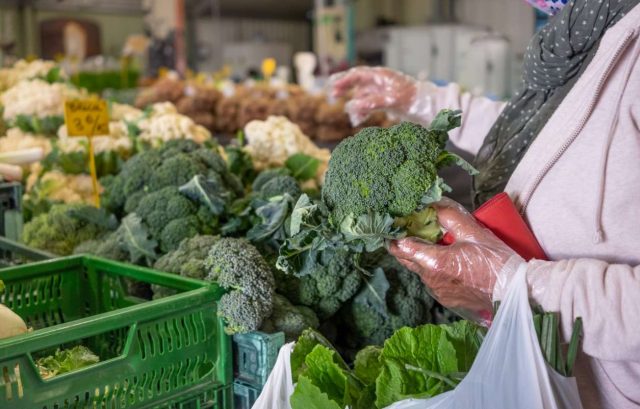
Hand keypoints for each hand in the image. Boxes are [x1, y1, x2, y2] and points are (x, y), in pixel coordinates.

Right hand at [329, 67, 418, 125]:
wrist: (428, 107)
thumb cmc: (412, 100)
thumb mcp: (391, 101)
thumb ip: (371, 103)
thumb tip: (351, 105)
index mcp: (381, 76)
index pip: (358, 74)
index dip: (344, 80)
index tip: (333, 88)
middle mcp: (379, 81)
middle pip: (357, 82)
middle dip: (344, 88)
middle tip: (333, 95)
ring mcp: (381, 91)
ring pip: (361, 96)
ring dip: (355, 106)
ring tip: (354, 119)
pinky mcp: (384, 101)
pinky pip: (368, 104)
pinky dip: (362, 111)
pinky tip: (359, 120)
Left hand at [388, 198, 518, 319]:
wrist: (516, 292)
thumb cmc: (496, 261)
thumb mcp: (473, 232)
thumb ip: (449, 216)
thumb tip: (432, 204)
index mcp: (434, 262)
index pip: (400, 247)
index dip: (395, 234)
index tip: (396, 224)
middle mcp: (431, 280)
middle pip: (407, 259)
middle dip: (406, 244)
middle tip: (413, 229)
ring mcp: (438, 292)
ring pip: (421, 270)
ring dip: (423, 257)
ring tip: (437, 244)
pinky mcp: (447, 300)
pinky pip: (433, 281)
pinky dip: (435, 270)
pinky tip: (450, 261)